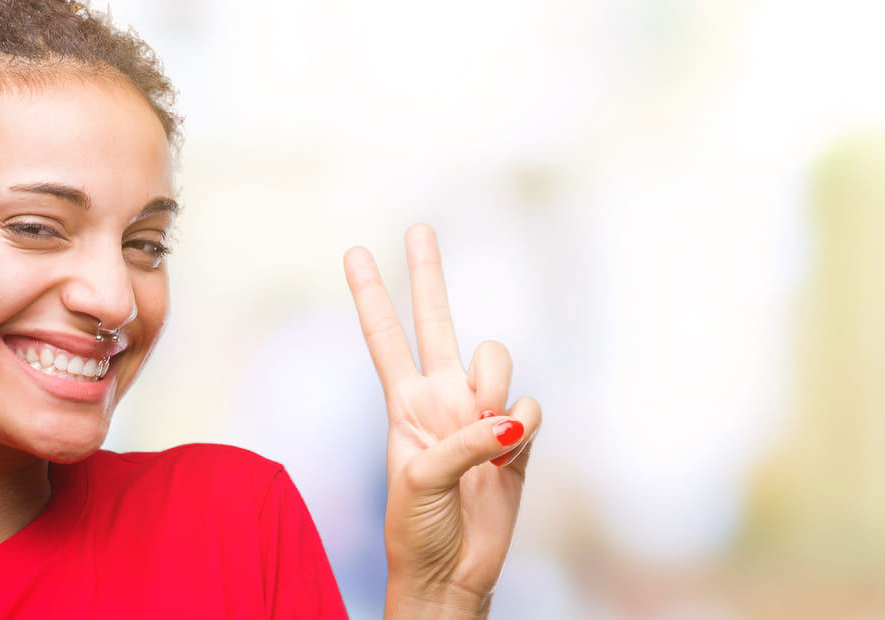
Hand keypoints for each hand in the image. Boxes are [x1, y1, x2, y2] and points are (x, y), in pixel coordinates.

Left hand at [344, 224, 541, 618]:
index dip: (371, 295)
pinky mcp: (519, 439)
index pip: (385, 337)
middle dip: (427, 274)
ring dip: (492, 389)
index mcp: (404, 404)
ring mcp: (481, 415)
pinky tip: (509, 451)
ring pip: (495, 360)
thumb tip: (510, 416)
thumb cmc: (416, 528)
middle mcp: (442, 398)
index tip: (355, 252)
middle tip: (417, 227)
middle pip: (436, 321)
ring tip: (484, 436)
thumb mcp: (420, 478)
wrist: (452, 572)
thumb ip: (464, 439)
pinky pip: (530, 408)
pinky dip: (522, 427)